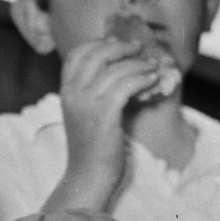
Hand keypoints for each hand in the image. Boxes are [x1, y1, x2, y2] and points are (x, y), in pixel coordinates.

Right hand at [58, 35, 175, 199]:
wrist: (88, 176)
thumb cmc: (92, 147)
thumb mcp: (85, 114)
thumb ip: (93, 91)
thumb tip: (117, 69)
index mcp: (65, 92)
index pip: (76, 54)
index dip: (98, 44)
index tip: (118, 44)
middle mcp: (73, 94)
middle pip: (97, 55)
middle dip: (121, 47)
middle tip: (140, 47)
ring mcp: (87, 104)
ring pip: (116, 70)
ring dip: (139, 64)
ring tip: (153, 66)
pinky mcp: (104, 116)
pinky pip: (127, 86)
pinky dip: (142, 79)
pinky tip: (153, 81)